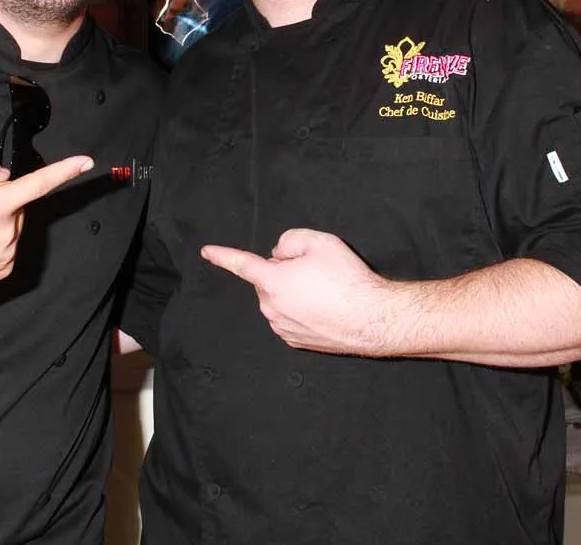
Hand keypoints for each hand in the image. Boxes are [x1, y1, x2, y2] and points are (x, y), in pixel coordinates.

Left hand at [201, 228, 394, 355]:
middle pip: (269, 281)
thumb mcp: (320, 241)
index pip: (241, 264)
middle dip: (285, 273)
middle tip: (316, 272)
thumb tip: (279, 255)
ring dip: (295, 293)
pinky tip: (326, 308)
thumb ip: (289, 240)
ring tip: (327, 292)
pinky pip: (291, 318)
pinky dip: (303, 311)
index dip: (222, 255)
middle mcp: (271, 308)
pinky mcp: (296, 341)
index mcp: (271, 282)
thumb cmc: (348, 279)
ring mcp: (283, 327)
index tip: (207, 252)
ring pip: (280, 300)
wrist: (373, 319)